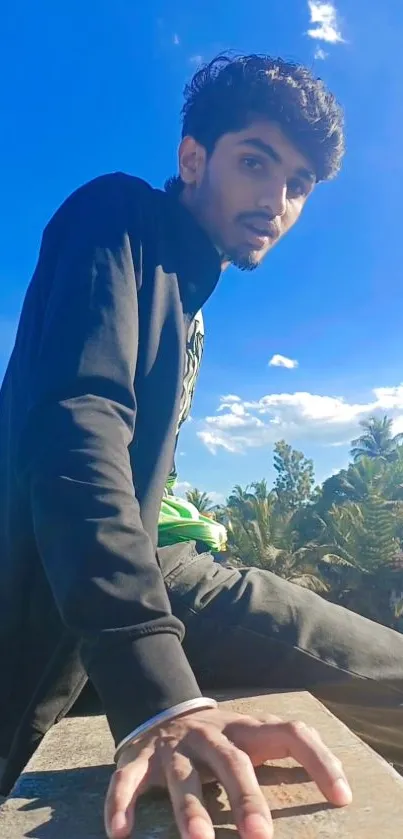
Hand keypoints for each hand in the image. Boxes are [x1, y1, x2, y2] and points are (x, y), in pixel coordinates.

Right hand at [104, 707, 351, 838]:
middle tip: (260, 837)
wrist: (162, 710)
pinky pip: (128, 779)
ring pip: (184, 777)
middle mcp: (211, 734)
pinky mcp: (139, 757)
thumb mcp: (253, 739)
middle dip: (246, 798)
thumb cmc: (221, 741)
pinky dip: (121, 804)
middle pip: (232, 762)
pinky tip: (120, 833)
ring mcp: (173, 747)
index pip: (290, 733)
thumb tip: (341, 786)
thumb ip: (288, 753)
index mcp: (246, 729)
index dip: (318, 760)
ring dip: (191, 810)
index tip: (341, 797)